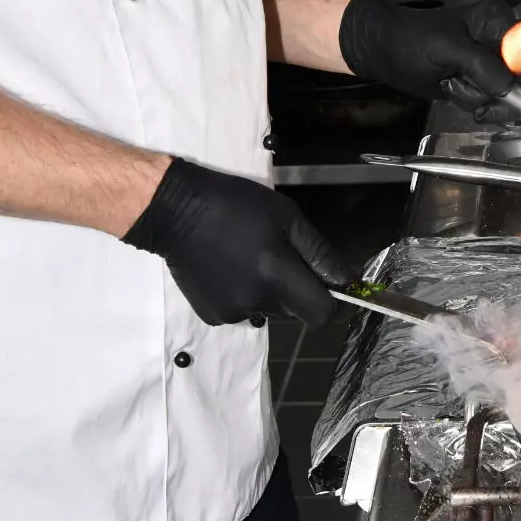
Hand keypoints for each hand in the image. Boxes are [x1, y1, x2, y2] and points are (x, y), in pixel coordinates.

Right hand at [124, 158, 352, 326]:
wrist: (175, 211)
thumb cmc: (235, 204)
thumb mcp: (285, 216)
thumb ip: (317, 252)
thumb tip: (345, 280)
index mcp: (276, 275)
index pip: (320, 314)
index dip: (330, 301)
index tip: (324, 283)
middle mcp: (256, 302)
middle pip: (294, 311)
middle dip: (295, 289)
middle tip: (277, 255)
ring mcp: (231, 313)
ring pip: (267, 310)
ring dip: (267, 292)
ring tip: (247, 258)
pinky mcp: (211, 316)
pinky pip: (241, 311)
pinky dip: (242, 295)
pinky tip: (228, 268)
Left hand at [338, 0, 518, 113]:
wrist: (384, 51)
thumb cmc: (410, 40)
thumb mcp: (447, 50)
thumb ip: (482, 67)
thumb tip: (510, 88)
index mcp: (499, 21)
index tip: (512, 96)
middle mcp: (502, 41)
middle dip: (498, 94)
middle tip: (469, 92)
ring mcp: (493, 63)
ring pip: (507, 97)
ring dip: (478, 98)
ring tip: (451, 82)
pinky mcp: (482, 81)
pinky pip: (492, 103)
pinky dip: (473, 103)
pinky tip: (452, 90)